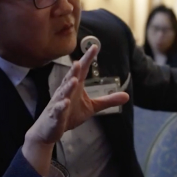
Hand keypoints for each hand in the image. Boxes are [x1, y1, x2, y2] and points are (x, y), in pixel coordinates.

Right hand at [22, 45, 129, 174]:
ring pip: (63, 93)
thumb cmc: (69, 114)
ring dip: (68, 87)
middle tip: (79, 61)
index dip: (88, 59)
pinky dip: (61, 106)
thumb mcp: (92, 107)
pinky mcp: (55, 115)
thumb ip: (107, 100)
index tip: (95, 46)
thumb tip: (127, 96)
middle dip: (75, 70)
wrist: (49, 130)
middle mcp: (66, 92)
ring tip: (74, 80)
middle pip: (71, 78)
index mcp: (75, 87)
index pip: (82, 71)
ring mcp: (59, 103)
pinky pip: (58, 110)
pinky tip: (65, 102)